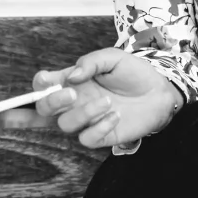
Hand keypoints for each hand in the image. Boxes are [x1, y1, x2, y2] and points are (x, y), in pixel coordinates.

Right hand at [33, 48, 181, 149]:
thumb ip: (91, 62)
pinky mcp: (100, 135)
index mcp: (72, 81)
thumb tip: (71, 76)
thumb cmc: (133, 72)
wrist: (159, 90)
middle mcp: (74, 102)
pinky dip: (99, 127)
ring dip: (83, 113)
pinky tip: (116, 115)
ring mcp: (86, 120)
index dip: (38, 85)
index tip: (46, 80)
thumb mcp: (113, 58)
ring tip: (108, 101)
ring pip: (66, 125)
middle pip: (44, 110)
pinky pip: (87, 139)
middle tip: (72, 94)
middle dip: (51, 102)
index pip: (43, 86)